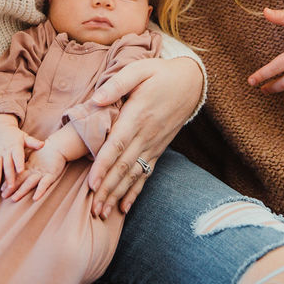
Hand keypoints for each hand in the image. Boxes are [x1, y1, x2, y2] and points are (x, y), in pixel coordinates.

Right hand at [0, 115, 44, 188]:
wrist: (0, 127)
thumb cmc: (16, 135)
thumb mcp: (25, 137)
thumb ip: (33, 143)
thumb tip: (43, 144)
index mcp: (15, 147)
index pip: (18, 156)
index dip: (19, 163)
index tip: (21, 170)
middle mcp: (6, 151)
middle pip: (7, 164)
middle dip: (9, 175)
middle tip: (11, 186)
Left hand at [5, 141, 67, 201]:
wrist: (59, 145)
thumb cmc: (45, 151)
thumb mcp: (33, 157)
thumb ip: (25, 163)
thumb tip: (16, 169)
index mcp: (29, 166)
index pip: (17, 174)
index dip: (9, 181)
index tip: (1, 189)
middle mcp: (33, 170)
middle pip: (21, 179)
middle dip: (12, 188)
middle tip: (3, 195)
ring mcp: (42, 173)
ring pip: (30, 182)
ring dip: (22, 191)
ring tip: (14, 198)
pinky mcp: (51, 175)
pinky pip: (45, 184)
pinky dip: (40, 191)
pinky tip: (35, 198)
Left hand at [87, 56, 202, 218]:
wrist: (191, 82)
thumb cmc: (160, 74)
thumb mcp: (139, 69)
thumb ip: (117, 83)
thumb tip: (96, 99)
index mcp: (139, 115)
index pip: (118, 145)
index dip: (104, 165)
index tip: (91, 183)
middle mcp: (147, 135)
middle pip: (124, 166)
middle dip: (107, 189)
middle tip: (92, 209)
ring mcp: (154, 144)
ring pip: (133, 175)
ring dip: (117, 195)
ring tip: (103, 214)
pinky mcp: (158, 149)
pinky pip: (146, 174)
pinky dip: (134, 192)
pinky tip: (124, 208)